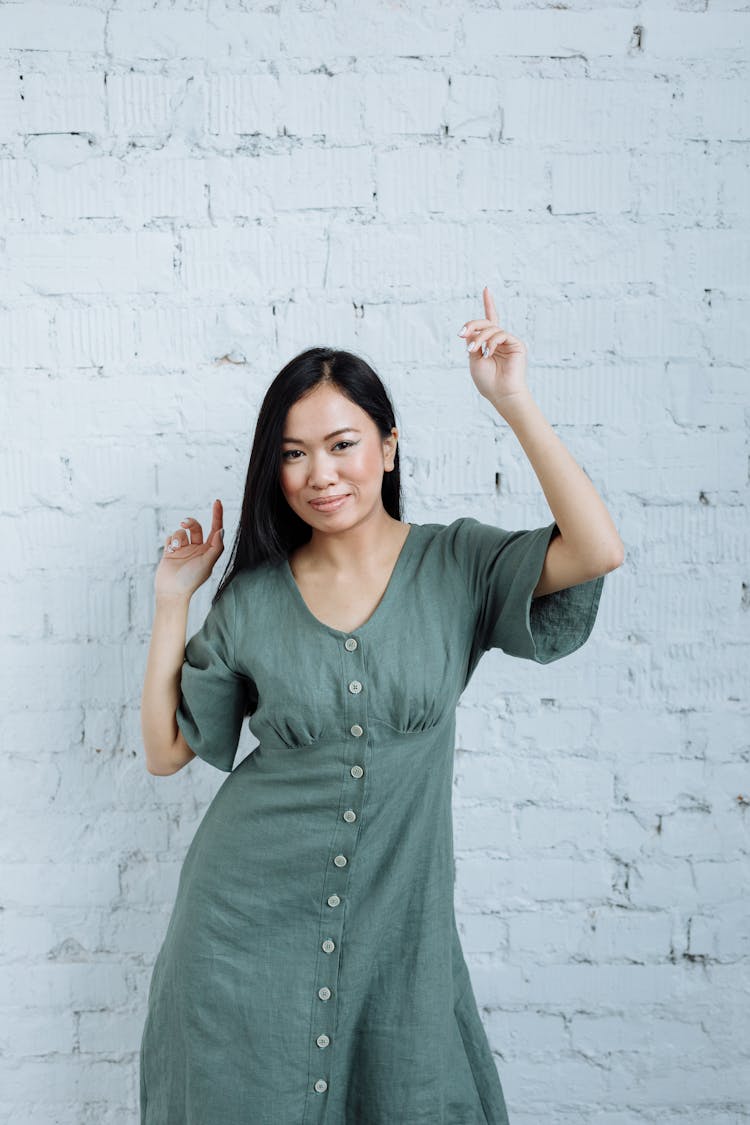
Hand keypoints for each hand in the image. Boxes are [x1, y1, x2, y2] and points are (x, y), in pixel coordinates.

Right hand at [155, 499, 224, 601]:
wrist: (171, 591)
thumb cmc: (191, 580)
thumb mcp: (207, 563)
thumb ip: (216, 547)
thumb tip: (221, 530)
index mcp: (209, 551)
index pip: (215, 529)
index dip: (217, 515)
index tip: (217, 501)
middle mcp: (197, 549)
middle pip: (196, 527)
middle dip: (189, 522)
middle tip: (184, 523)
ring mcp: (184, 550)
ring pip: (181, 532)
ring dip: (178, 537)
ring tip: (176, 548)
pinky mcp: (171, 551)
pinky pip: (171, 537)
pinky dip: (170, 541)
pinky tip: (170, 551)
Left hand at [458, 286, 527, 405]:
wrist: (501, 394)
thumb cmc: (487, 381)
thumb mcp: (473, 360)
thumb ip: (473, 343)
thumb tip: (471, 330)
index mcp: (489, 344)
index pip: (489, 321)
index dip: (489, 304)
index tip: (487, 289)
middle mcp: (500, 341)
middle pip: (486, 323)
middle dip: (472, 326)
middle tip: (462, 334)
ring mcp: (508, 342)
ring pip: (491, 328)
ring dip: (479, 338)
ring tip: (473, 351)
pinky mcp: (516, 345)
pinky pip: (500, 334)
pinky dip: (491, 342)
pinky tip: (487, 353)